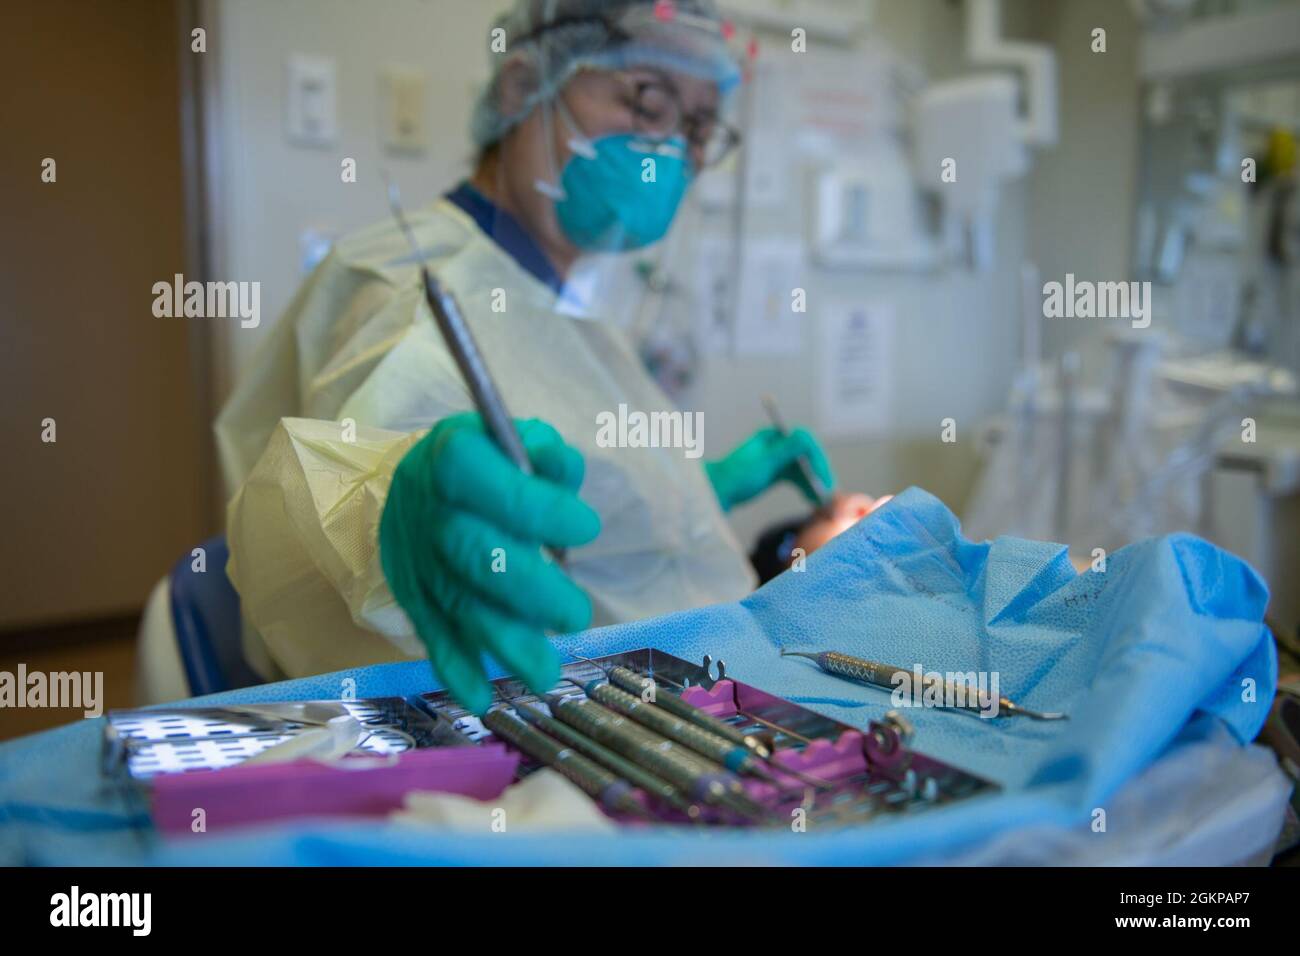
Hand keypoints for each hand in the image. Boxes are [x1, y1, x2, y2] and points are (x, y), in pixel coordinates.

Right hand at [379, 412, 599, 713]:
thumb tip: (562, 475)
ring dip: (503, 644)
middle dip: (530, 591)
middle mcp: (432, 514)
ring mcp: (420, 561)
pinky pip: (432, 635)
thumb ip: (545, 455)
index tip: (586, 528)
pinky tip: (481, 699)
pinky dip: (454, 670)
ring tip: (544, 675)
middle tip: (575, 616)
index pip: (490, 484)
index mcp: (454, 460)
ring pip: (459, 605)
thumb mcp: (515, 438)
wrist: (417, 484)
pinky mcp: (414, 597)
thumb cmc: (485, 461)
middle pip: (474, 557)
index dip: (536, 508)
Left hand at [704, 426, 835, 512]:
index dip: (817, 459)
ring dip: (814, 483)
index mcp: (773, 437)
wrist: (716, 493)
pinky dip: (805, 488)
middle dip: (818, 474)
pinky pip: (797, 479)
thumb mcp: (762, 462)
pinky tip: (812, 500)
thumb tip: (805, 435)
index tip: (823, 478)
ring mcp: (777, 459)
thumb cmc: (735, 476)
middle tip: (828, 493)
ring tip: (822, 501)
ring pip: (804, 469)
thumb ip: (784, 449)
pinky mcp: (775, 473)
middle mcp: (777, 445)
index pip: (804, 442)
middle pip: (807, 456)